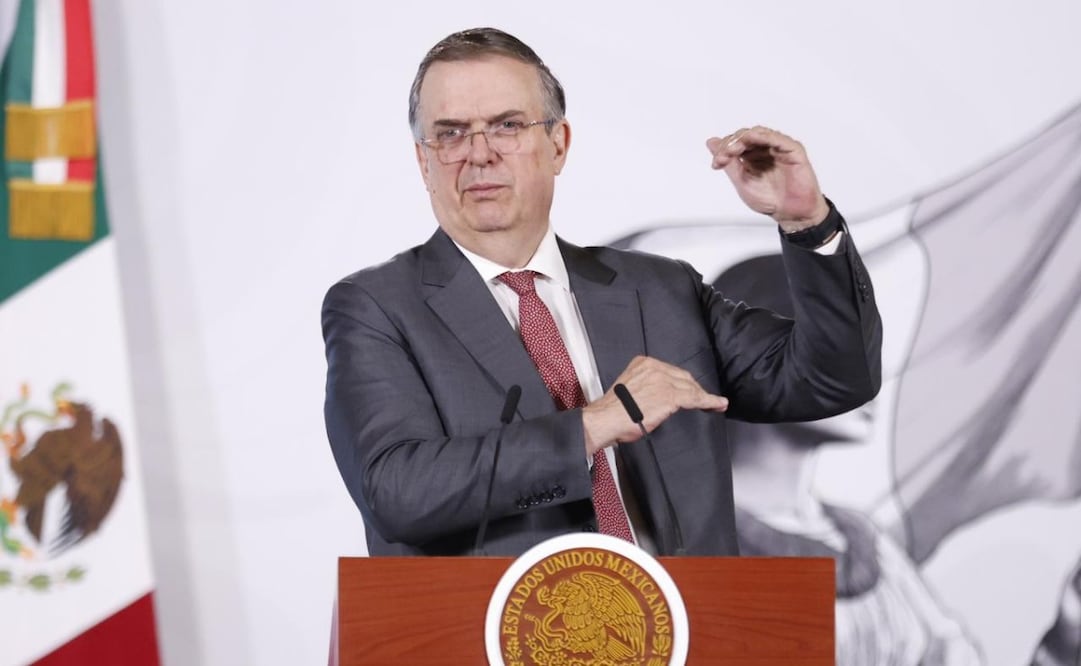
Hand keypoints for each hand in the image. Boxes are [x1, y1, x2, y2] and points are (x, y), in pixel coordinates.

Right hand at [581, 356, 727, 454]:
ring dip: (704, 396)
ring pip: (691, 388)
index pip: (671, 371)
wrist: (607, 419)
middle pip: (683, 377)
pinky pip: (696, 398)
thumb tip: (657, 398)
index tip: (690, 390)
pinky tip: (718, 405)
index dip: (683, 382)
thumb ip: (645, 387)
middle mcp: (655, 367)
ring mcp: (664, 380)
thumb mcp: (629, 389)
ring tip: (715, 404)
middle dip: (695, 389)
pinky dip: (710, 401)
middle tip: (705, 400)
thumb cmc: (613, 411)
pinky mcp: (671, 395)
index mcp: (643, 363)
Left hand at [706, 126, 828, 231]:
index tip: (717, 163)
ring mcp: (779, 148)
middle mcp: (765, 149)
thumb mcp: (742, 181)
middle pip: (745, 136)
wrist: (790, 214)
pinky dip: (765, 136)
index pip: (735, 143)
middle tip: (723, 157)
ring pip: (759, 133)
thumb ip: (728, 162)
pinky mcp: (793, 150)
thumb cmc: (770, 200)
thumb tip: (711, 142)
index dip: (723, 149)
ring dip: (744, 138)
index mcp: (751, 156)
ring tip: (733, 150)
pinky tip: (753, 138)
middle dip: (731, 144)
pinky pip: (778, 138)